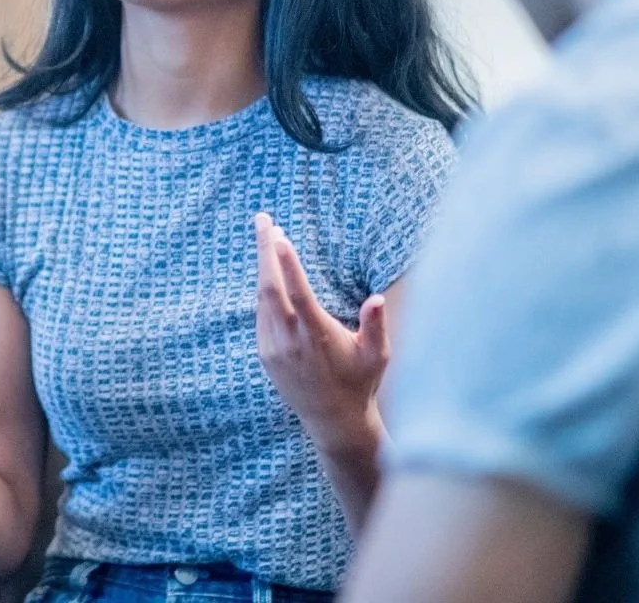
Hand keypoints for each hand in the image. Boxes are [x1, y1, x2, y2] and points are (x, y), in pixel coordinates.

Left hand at [254, 212, 386, 452]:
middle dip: (264, 250)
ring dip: (264, 267)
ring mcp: (273, 348)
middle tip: (263, 219)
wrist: (332, 420)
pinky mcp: (265, 354)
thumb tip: (377, 298)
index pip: (297, 293)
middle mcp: (290, 341)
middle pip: (269, 288)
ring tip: (270, 237)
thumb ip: (376, 326)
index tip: (279, 236)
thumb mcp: (377, 356)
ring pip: (262, 299)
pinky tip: (273, 275)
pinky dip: (266, 291)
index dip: (287, 264)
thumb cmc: (361, 382)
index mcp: (317, 336)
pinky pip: (262, 315)